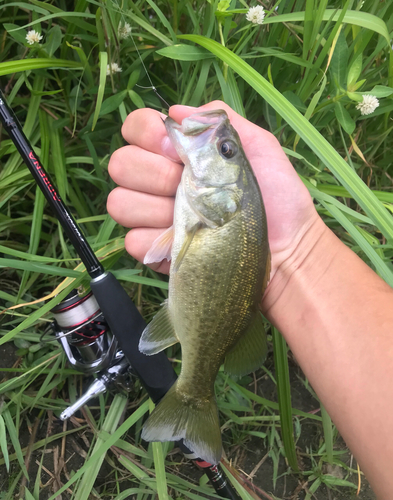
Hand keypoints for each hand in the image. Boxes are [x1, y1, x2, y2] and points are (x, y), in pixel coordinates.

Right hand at [107, 101, 323, 305]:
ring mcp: (154, 217)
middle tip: (187, 185)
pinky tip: (184, 242)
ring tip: (193, 217)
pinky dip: (157, 241)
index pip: (137, 128)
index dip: (148, 133)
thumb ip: (218, 122)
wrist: (286, 249)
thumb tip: (175, 111)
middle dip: (154, 173)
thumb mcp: (257, 147)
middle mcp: (159, 181)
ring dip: (154, 208)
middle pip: (120, 164)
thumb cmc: (276, 197)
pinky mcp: (156, 251)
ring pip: (119, 202)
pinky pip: (132, 241)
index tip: (177, 149)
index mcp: (180, 153)